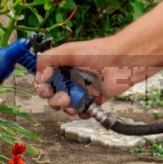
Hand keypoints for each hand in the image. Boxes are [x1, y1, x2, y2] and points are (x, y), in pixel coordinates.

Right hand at [34, 37, 150, 115]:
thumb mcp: (69, 50)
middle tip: (61, 96)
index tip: (45, 85)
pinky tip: (84, 108)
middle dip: (52, 98)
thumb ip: (49, 59)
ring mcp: (81, 90)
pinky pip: (82, 111)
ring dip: (64, 107)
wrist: (123, 62)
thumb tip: (39, 76)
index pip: (43, 80)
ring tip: (71, 102)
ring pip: (65, 105)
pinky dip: (81, 113)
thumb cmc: (99, 52)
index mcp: (61, 66)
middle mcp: (69, 78)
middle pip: (51, 95)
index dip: (41, 85)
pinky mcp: (93, 100)